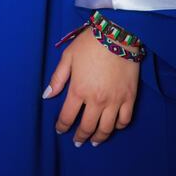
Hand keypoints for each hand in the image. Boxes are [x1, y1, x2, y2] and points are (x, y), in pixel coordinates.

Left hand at [44, 28, 138, 145]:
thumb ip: (57, 78)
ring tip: (94, 141)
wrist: (117, 34)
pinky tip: (113, 126)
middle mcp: (96, 100)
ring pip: (106, 128)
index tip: (60, 130)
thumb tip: (47, 96)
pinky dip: (118, 126)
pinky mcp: (129, 98)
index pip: (68, 116)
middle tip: (77, 142)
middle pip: (87, 127)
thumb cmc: (89, 44)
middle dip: (80, 136)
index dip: (62, 126)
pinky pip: (124, 120)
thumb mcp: (68, 57)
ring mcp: (114, 101)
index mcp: (79, 90)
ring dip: (99, 138)